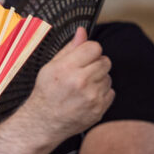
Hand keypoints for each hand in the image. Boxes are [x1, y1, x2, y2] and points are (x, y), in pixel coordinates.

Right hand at [17, 27, 113, 141]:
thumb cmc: (45, 93)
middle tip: (82, 73)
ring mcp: (92, 97)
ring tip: (82, 87)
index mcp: (67, 68)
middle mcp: (81, 82)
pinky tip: (87, 97)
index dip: (89, 51)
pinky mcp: (99, 109)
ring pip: (108, 77)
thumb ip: (69, 48)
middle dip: (95, 64)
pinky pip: (111, 92)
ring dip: (98, 79)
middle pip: (105, 61)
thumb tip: (82, 32)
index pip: (94, 47)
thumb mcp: (51, 67)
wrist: (43, 122)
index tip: (83, 57)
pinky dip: (101, 93)